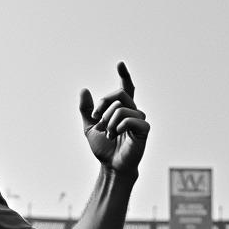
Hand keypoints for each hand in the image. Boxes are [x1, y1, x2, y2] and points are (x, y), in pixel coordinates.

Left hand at [80, 62, 149, 176]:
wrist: (111, 165)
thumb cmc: (104, 148)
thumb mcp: (89, 127)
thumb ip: (86, 110)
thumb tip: (84, 89)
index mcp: (121, 109)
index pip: (125, 88)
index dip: (124, 75)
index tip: (120, 63)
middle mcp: (133, 111)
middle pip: (118, 94)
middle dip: (102, 106)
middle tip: (97, 121)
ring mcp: (139, 119)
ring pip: (120, 108)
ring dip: (108, 122)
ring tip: (109, 134)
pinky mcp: (144, 129)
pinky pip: (128, 119)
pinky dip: (117, 127)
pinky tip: (116, 135)